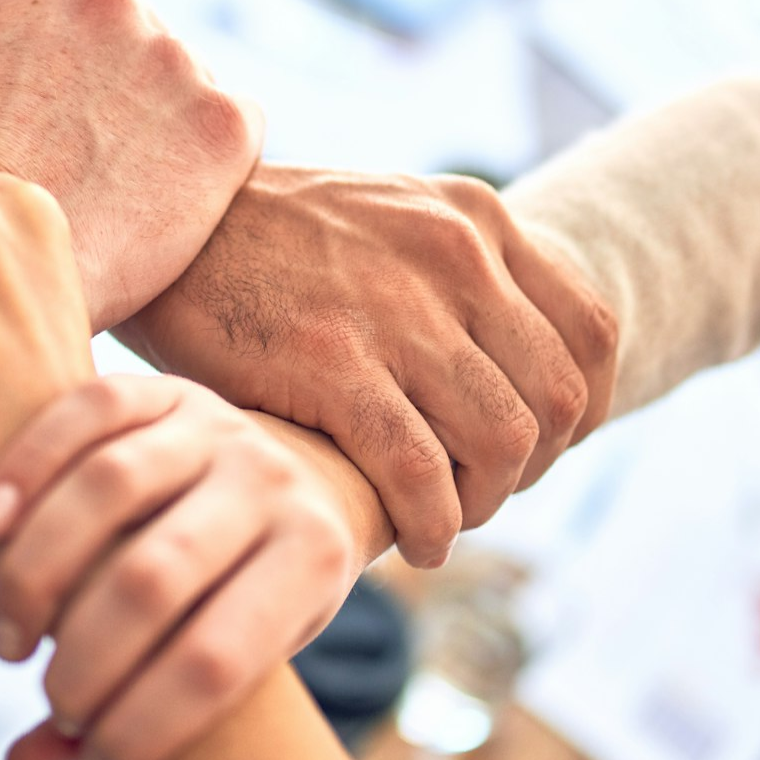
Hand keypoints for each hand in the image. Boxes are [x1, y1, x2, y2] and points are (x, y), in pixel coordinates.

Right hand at [0, 374, 354, 759]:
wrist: (306, 477)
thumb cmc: (260, 590)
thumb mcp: (246, 653)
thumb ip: (146, 709)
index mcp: (314, 557)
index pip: (217, 660)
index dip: (146, 726)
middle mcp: (273, 482)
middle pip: (153, 577)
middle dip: (85, 661)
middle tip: (52, 698)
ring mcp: (219, 425)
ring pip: (109, 487)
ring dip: (37, 574)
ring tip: (9, 640)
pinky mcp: (167, 388)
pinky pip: (87, 412)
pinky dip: (26, 466)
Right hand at [115, 163, 617, 567]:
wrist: (168, 222)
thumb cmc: (273, 240)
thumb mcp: (389, 219)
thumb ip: (456, 273)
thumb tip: (509, 364)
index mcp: (476, 220)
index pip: (592, 332)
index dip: (582, 410)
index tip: (540, 449)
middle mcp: (454, 256)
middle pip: (556, 398)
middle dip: (532, 468)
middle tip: (481, 490)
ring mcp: (396, 310)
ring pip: (502, 441)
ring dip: (483, 503)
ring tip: (445, 518)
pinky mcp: (331, 362)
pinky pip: (419, 471)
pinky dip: (432, 523)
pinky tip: (412, 540)